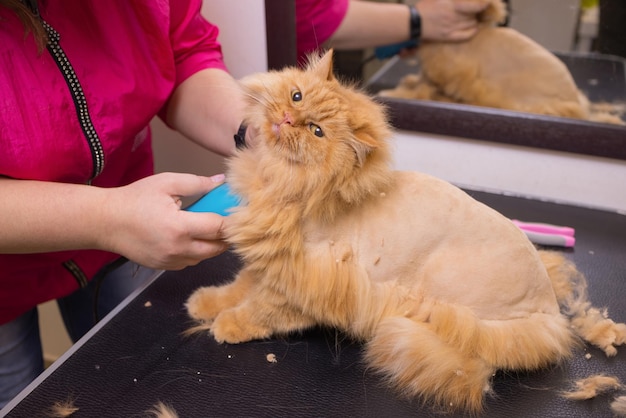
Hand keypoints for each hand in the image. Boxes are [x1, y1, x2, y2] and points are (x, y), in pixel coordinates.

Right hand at [99, 172, 228, 269]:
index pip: (218, 228)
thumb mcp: (166, 183)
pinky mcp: (164, 267)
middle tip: (230, 222)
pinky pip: (189, 262)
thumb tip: (220, 182)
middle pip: (217, 248)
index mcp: (179, 226)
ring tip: (210, 229)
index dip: (232, 221)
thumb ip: (196, 183)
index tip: (240, 214)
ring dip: (212, 246)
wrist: (105, 222)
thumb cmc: (134, 199)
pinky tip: (192, 238)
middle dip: (227, 236)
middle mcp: (177, 248)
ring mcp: (170, 261)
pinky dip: (196, 253)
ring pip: (204, 257)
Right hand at [416, 0, 488, 41]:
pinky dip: (472, 32)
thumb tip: (459, 1)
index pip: (474, 6)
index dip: (483, 5)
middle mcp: (454, 17)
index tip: (487, 3)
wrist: (413, 22)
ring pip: (471, 24)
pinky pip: (466, 35)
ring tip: (473, 18)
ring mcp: (451, 28)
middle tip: (476, 10)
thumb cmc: (424, 7)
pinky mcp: (448, 36)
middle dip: (477, 12)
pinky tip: (474, 28)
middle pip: (474, 15)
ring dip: (474, 20)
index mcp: (452, 5)